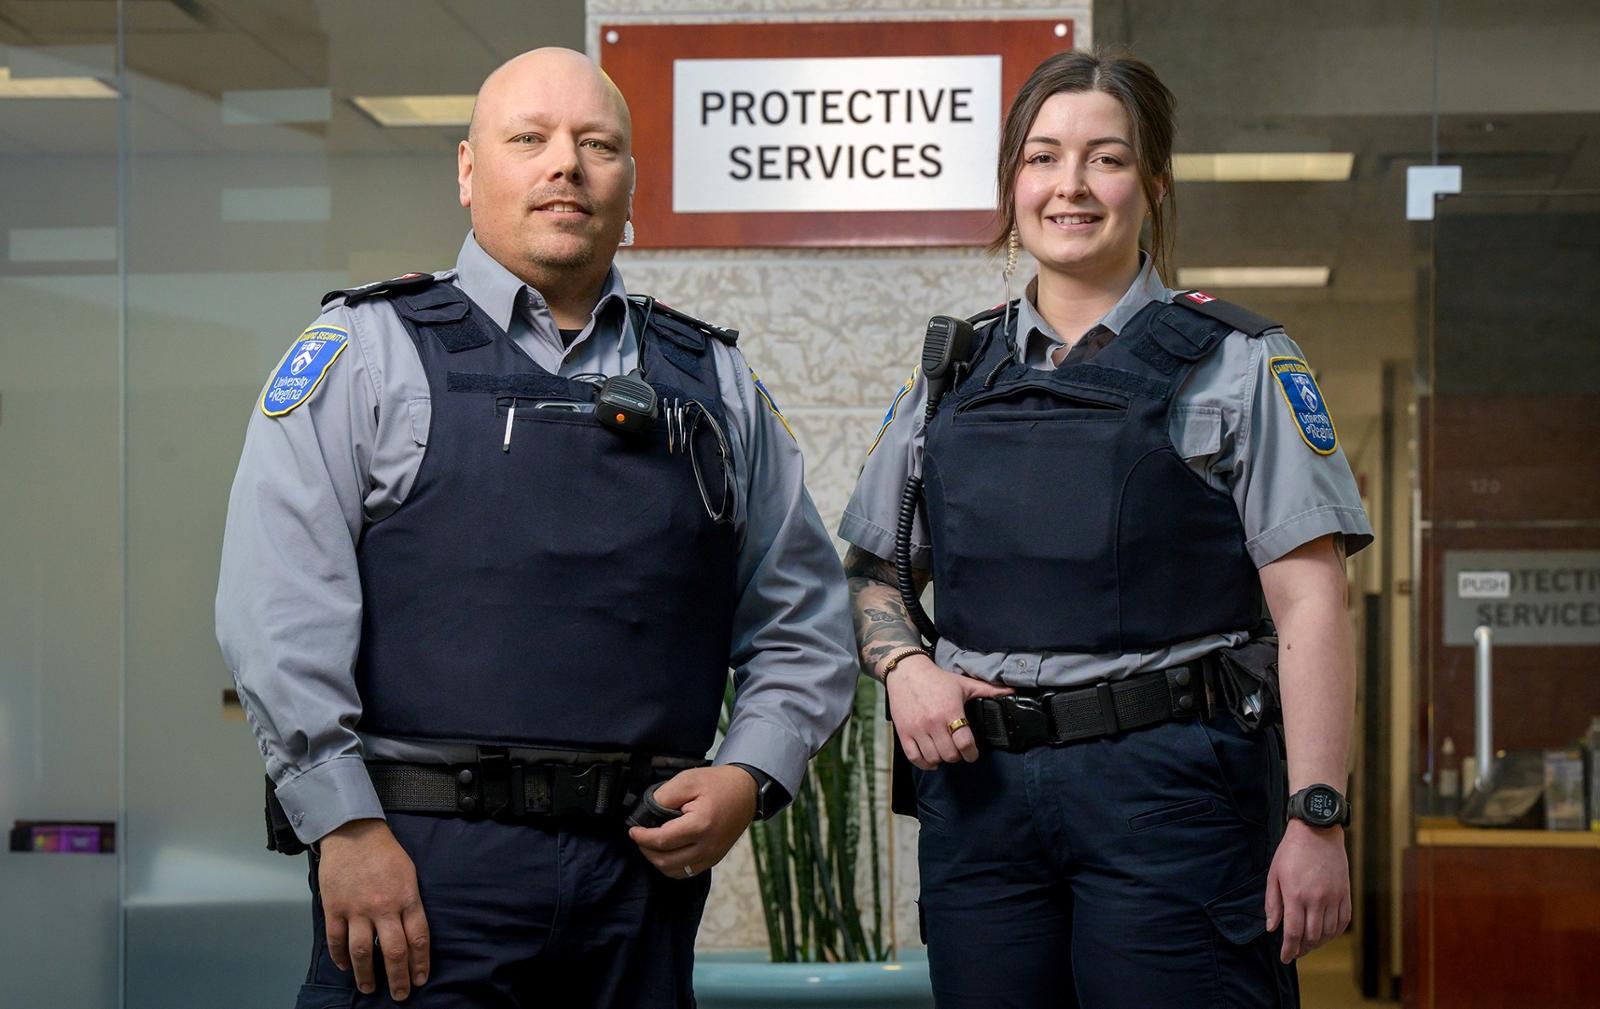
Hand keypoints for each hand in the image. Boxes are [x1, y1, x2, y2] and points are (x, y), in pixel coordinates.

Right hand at [316, 819, 430, 1000]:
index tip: (420, 979)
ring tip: (369, 988)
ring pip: (362, 952)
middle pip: (393, 952)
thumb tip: (412, 933)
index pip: (418, 938)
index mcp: (406, 898)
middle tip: (401, 995)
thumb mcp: (410, 874)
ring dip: (366, 975)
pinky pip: (336, 939)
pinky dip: (339, 957)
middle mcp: (383, 907)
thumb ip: (411, 903)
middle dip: (398, 978)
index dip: (420, 963)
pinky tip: (344, 967)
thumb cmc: (385, 852)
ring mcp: (357, 909)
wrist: (354, 832)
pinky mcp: (334, 907)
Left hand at [628, 765, 756, 877]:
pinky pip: (687, 872)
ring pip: (675, 871)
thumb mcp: (688, 780)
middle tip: (640, 836)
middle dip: (646, 850)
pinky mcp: (714, 859)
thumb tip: (645, 814)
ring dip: (658, 861)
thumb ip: (664, 797)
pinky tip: (667, 851)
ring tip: (652, 844)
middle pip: (666, 861)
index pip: (662, 840)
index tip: (632, 830)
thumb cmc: (718, 784)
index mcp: (701, 825)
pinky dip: (672, 866)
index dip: (642, 837)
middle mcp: (708, 846)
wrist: (746, 791)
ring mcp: (712, 855)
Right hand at [886, 655, 1012, 769]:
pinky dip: (924, 763)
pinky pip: (914, 757)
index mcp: (950, 710)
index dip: (972, 753)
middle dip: (958, 756)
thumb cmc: (937, 679)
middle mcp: (933, 722)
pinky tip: (931, 759)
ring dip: (942, 759)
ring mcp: (917, 728)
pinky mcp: (904, 732)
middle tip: (959, 750)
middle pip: (949, 754)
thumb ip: (989, 690)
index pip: (964, 742)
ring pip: (933, 758)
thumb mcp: (964, 684)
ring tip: (945, 752)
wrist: (906, 672)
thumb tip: (1012, 691)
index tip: (973, 754)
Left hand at [1265, 819, 1350, 962]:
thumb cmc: (1291, 852)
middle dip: (1302, 949)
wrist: (1317, 831)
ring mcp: (1333, 897)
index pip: (1293, 933)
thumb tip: (1272, 929)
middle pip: (1312, 937)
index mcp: (1295, 895)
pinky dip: (1334, 933)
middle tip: (1296, 952)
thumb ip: (1272, 904)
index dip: (1289, 950)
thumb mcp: (1274, 875)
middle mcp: (1316, 899)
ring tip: (1309, 944)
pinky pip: (1343, 921)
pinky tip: (1326, 934)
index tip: (1285, 958)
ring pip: (1328, 932)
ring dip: (1318, 943)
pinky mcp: (1345, 894)